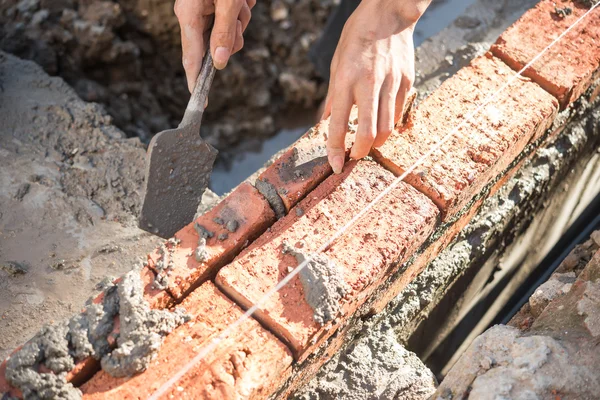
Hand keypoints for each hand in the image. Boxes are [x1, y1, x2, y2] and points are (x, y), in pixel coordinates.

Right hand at [175, 0, 255, 91]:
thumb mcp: (228, 2)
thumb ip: (224, 32)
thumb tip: (219, 63)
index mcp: (188, 15)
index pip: (191, 57)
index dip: (197, 81)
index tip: (202, 101)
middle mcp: (192, 15)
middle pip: (215, 46)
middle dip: (234, 36)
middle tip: (238, 20)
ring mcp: (201, 11)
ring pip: (228, 33)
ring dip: (241, 19)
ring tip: (241, 2)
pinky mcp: (211, 6)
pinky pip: (231, 20)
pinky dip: (241, 10)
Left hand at [322, 0, 429, 173]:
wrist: (389, 13)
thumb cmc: (357, 36)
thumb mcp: (336, 63)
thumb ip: (332, 96)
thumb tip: (326, 122)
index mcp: (346, 79)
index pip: (339, 124)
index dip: (336, 150)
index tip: (335, 165)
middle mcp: (369, 83)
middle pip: (370, 132)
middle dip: (360, 152)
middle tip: (354, 156)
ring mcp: (391, 83)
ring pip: (388, 127)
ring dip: (376, 142)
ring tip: (368, 144)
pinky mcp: (407, 81)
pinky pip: (398, 112)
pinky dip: (389, 125)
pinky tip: (382, 124)